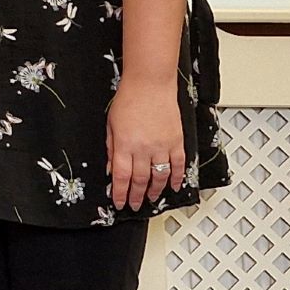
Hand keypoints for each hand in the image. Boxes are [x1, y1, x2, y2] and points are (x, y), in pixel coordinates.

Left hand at [106, 73, 185, 210]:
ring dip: (155, 190)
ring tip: (151, 199)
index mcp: (125, 144)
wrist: (150, 84)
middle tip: (135, 205)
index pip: (122, 177)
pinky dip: (177, 178)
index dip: (120, 193)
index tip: (119, 203)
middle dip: (137, 196)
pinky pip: (178, 165)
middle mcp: (144, 148)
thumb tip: (112, 168)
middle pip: (140, 180)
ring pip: (160, 176)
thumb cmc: (129, 99)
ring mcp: (162, 146)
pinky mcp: (176, 141)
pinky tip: (174, 186)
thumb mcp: (111, 125)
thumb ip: (112, 148)